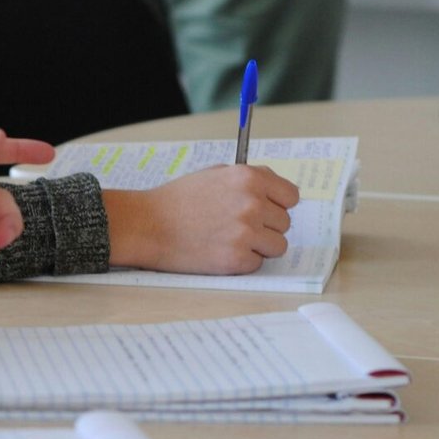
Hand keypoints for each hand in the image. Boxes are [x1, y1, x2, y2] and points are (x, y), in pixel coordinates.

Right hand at [104, 165, 300, 274]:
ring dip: (259, 246)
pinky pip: (257, 264)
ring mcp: (246, 233)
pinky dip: (242, 262)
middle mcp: (253, 204)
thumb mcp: (216, 174)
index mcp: (250, 178)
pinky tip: (220, 252)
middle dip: (266, 227)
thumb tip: (275, 194)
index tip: (265, 211)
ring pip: (277, 246)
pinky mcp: (236, 259)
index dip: (278, 205)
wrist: (147, 225)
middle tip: (238, 228)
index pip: (291, 197)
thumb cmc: (177, 200)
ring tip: (231, 241)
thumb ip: (249, 181)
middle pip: (284, 223)